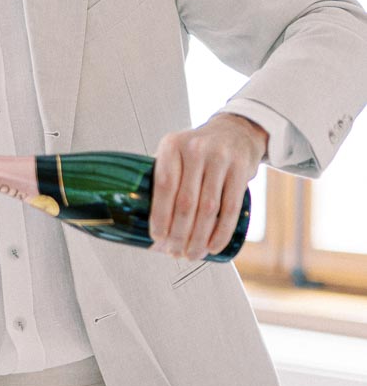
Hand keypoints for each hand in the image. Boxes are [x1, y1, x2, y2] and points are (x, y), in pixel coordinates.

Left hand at [149, 114, 267, 260]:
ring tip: (192, 255)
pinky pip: (231, 208)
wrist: (236, 131)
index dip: (160, 216)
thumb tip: (144, 225)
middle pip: (186, 202)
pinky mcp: (241, 169)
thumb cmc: (197, 150)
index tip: (157, 239)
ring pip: (208, 208)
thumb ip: (161, 179)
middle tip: (176, 253)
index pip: (164, 187)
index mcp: (172, 145)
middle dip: (179, 234)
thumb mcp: (175, 152)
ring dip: (199, 238)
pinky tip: (213, 247)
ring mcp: (220, 158)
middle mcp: (195, 149)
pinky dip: (221, 232)